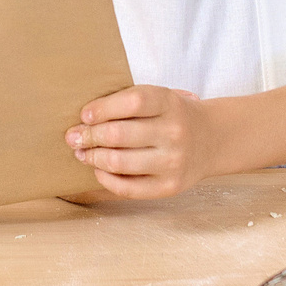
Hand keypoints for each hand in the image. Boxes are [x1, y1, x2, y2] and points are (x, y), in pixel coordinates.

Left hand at [66, 86, 226, 198]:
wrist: (212, 140)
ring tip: (82, 152)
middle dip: (88, 136)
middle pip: (119, 134)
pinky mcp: (169, 187)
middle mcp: (174, 133)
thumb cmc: (173, 115)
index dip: (102, 108)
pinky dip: (106, 179)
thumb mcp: (160, 98)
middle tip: (73, 136)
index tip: (84, 115)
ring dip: (93, 157)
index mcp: (170, 103)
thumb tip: (84, 120)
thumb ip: (128, 103)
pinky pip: (128, 188)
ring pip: (119, 162)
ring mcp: (173, 162)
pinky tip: (98, 170)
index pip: (132, 102)